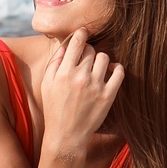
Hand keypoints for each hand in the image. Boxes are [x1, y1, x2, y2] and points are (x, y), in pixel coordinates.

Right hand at [40, 28, 123, 155]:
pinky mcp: (108, 96)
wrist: (66, 135)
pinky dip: (117, 68)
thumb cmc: (54, 108)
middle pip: (91, 50)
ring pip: (105, 58)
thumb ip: (54, 63)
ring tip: (97, 68)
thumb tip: (64, 46)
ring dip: (101, 60)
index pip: (77, 43)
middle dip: (88, 51)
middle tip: (86, 59)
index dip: (81, 34)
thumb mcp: (47, 84)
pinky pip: (119, 73)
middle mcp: (80, 77)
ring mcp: (96, 86)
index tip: (83, 32)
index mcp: (64, 72)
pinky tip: (111, 71)